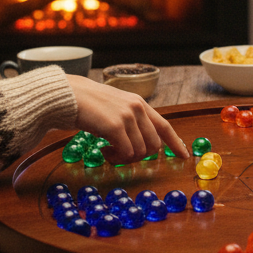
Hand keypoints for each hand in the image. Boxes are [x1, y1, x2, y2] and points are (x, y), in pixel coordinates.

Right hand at [65, 75, 187, 162]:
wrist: (68, 95)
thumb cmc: (88, 105)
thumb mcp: (116, 108)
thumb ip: (131, 121)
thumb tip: (142, 144)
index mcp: (139, 104)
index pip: (164, 125)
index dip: (176, 142)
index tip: (184, 155)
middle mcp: (138, 108)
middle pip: (154, 146)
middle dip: (140, 156)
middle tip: (121, 155)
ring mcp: (128, 116)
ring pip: (140, 152)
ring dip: (124, 158)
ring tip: (108, 150)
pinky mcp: (115, 126)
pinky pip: (126, 153)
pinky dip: (115, 157)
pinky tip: (103, 150)